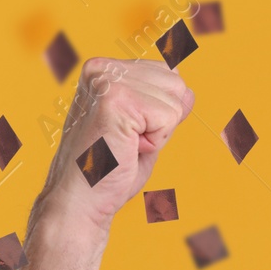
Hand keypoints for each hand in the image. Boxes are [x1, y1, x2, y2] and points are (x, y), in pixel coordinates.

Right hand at [32, 57, 195, 237]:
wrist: (81, 201)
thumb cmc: (108, 171)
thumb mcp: (143, 131)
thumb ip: (163, 107)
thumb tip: (189, 92)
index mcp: (105, 70)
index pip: (167, 73)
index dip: (160, 112)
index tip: (129, 133)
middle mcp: (103, 68)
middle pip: (176, 83)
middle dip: (163, 121)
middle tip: (128, 142)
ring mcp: (107, 80)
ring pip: (176, 100)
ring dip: (158, 133)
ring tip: (125, 145)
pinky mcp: (116, 99)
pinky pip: (169, 117)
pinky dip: (156, 142)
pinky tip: (126, 149)